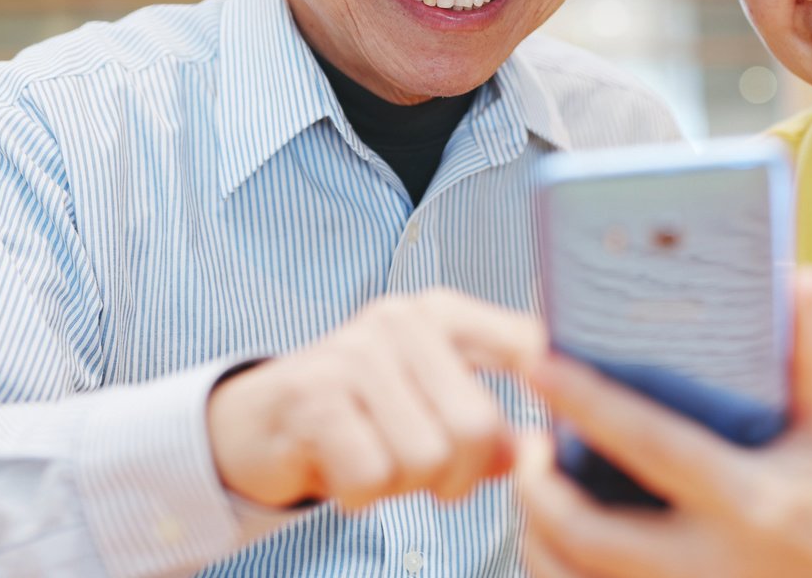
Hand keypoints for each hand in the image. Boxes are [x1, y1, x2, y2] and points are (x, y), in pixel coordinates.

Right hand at [207, 288, 543, 510]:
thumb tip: (537, 453)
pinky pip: (373, 476)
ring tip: (376, 463)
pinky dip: (362, 495)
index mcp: (441, 315)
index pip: (526, 343)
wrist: (257, 423)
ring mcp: (355, 354)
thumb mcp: (428, 406)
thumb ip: (488, 423)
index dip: (554, 393)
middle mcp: (401, 321)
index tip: (546, 438)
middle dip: (459, 476)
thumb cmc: (358, 415)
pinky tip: (343, 471)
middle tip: (429, 478)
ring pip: (427, 458)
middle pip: (477, 426)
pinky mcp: (315, 397)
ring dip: (403, 486)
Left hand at [515, 268, 811, 577]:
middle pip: (587, 535)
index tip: (537, 359)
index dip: (585, 402)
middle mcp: (714, 563)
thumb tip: (797, 274)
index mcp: (752, 500)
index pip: (651, 445)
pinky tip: (556, 541)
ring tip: (531, 486)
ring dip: (537, 536)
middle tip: (524, 440)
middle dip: (534, 487)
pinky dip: (562, 574)